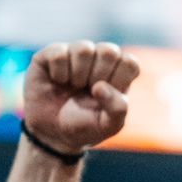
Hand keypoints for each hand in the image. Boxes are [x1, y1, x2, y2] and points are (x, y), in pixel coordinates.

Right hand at [22, 40, 140, 152]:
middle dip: (99, 76)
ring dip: (78, 74)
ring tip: (74, 86)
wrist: (53, 132)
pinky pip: (59, 53)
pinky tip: (58, 81)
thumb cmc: (86, 125)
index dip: (118, 82)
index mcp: (118, 71)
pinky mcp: (51, 53)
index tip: (107, 97)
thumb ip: (117, 109)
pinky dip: (59, 73)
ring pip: (84, 49)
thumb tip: (100, 86)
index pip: (130, 63)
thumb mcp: (108, 124)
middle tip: (90, 91)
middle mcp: (98, 57)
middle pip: (109, 51)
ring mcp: (75, 53)